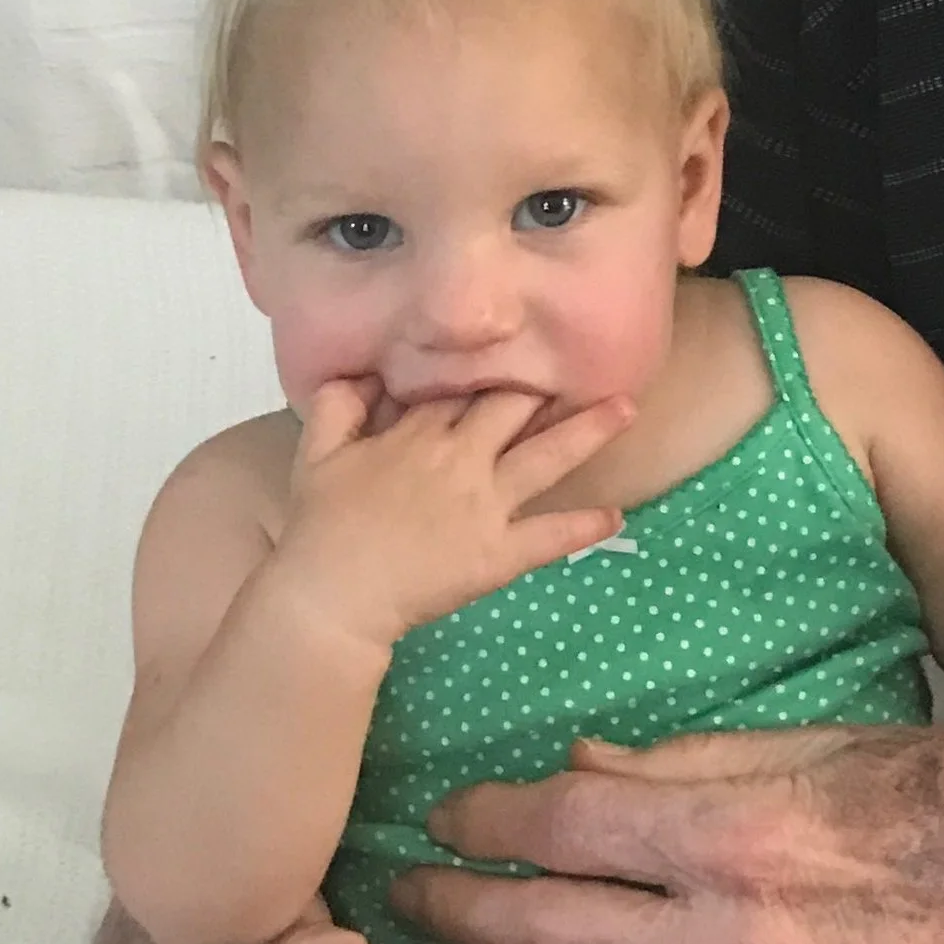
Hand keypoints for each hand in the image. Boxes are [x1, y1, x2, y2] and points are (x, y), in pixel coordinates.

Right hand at [274, 381, 632, 648]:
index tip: (521, 349)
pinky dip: (584, 528)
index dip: (493, 369)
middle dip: (547, 385)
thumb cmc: (321, 526)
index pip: (465, 388)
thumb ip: (336, 406)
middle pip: (514, 407)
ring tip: (628, 409)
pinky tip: (617, 516)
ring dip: (590, 432)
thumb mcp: (315, 453)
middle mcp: (461, 459)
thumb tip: (363, 374)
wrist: (331, 595)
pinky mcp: (498, 554)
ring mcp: (485, 506)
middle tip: (588, 363)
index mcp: (419, 433)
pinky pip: (550, 537)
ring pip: (547, 457)